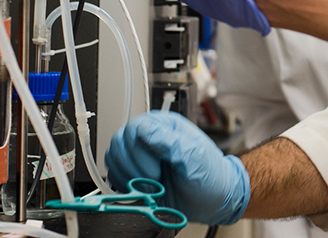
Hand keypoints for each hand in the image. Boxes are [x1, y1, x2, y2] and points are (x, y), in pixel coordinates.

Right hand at [106, 111, 249, 224]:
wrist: (213, 200)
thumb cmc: (210, 177)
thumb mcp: (195, 158)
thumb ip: (171, 142)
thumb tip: (146, 129)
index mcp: (166, 126)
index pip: (136, 127)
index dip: (140, 151)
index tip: (155, 169)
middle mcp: (151, 138)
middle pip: (121, 141)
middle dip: (134, 166)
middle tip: (154, 180)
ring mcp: (141, 155)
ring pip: (113, 156)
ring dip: (128, 175)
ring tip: (150, 186)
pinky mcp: (135, 173)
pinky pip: (114, 173)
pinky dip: (123, 184)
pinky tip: (141, 190)